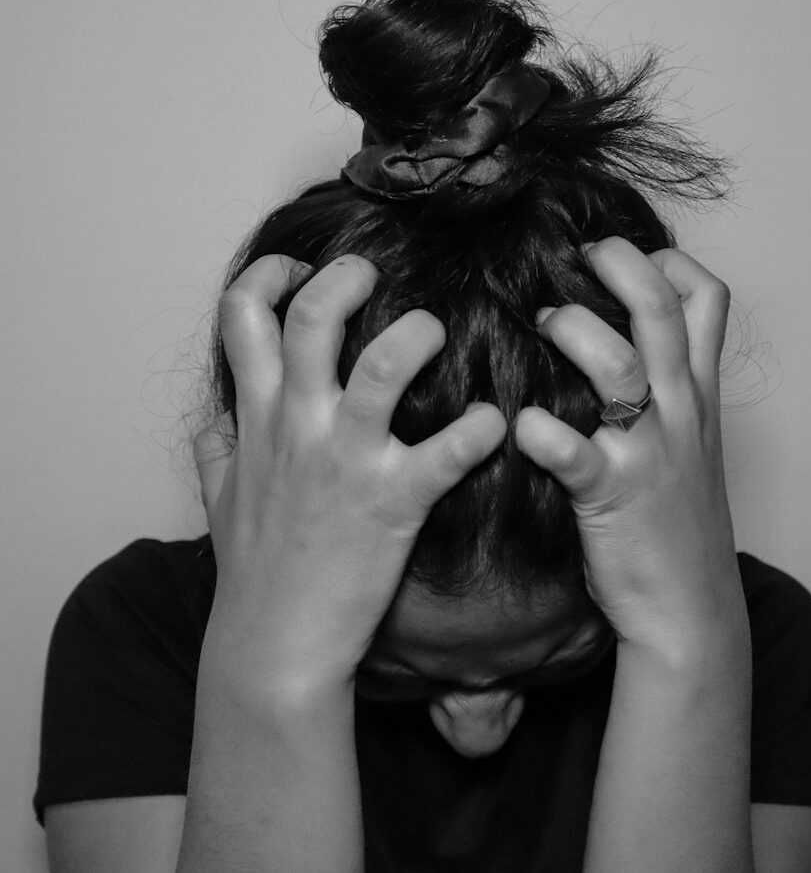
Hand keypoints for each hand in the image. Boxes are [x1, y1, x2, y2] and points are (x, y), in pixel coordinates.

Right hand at [195, 254, 505, 679]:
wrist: (275, 645)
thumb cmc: (252, 572)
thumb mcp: (219, 499)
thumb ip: (216, 448)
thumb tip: (211, 419)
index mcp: (259, 418)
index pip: (243, 316)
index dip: (270, 275)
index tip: (299, 271)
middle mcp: (299, 427)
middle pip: (314, 318)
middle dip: (346, 278)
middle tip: (376, 276)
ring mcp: (347, 462)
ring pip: (382, 366)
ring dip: (416, 335)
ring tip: (433, 332)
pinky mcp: (395, 502)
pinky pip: (447, 451)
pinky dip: (478, 429)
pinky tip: (493, 422)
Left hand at [516, 238, 743, 650]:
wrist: (691, 608)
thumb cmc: (677, 523)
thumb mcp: (689, 445)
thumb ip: (664, 393)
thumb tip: (616, 343)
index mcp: (697, 395)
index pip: (707, 300)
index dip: (670, 262)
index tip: (627, 256)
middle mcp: (679, 412)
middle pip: (660, 313)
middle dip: (620, 267)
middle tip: (579, 257)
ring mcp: (647, 452)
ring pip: (622, 366)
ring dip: (577, 332)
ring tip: (545, 323)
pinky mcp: (610, 496)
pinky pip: (575, 453)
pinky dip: (543, 432)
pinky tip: (519, 423)